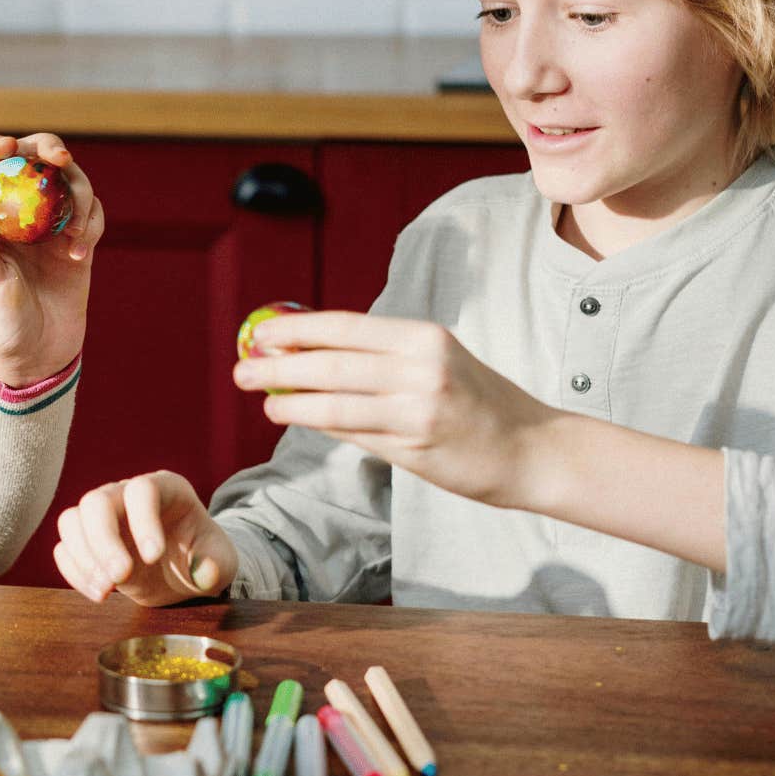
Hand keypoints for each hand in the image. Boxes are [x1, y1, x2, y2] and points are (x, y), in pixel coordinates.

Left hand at [0, 133, 104, 385]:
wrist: (37, 359)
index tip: (11, 146)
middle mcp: (19, 217)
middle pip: (34, 162)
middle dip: (48, 150)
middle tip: (60, 159)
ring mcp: (51, 229)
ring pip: (69, 184)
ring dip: (79, 194)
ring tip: (78, 233)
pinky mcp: (77, 244)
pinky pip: (92, 215)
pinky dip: (93, 223)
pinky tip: (81, 254)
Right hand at [53, 471, 236, 605]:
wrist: (184, 570)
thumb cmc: (203, 557)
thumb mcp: (222, 562)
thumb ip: (217, 566)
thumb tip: (203, 572)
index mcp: (165, 489)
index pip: (142, 490)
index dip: (143, 521)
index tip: (153, 557)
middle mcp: (127, 495)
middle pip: (97, 501)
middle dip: (103, 542)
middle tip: (119, 579)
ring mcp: (103, 517)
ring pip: (71, 521)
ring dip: (84, 559)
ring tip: (107, 590)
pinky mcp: (86, 541)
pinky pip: (65, 549)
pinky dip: (75, 572)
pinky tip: (100, 593)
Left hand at [233, 312, 557, 508]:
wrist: (532, 449)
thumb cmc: (477, 403)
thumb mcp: (437, 362)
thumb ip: (380, 358)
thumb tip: (309, 354)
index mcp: (424, 337)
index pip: (346, 327)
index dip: (297, 329)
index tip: (261, 333)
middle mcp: (422, 368)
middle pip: (332, 363)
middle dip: (279, 365)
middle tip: (242, 368)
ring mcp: (419, 409)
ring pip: (336, 402)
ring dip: (291, 401)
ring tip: (262, 400)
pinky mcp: (416, 447)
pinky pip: (354, 432)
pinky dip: (320, 424)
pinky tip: (295, 419)